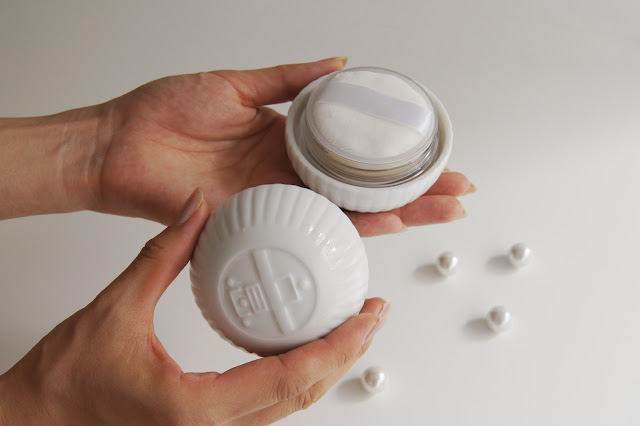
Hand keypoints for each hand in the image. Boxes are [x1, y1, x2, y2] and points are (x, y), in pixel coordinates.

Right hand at [0, 189, 388, 424]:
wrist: (33, 423)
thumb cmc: (62, 385)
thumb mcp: (114, 308)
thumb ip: (162, 254)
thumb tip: (197, 208)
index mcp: (196, 408)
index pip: (290, 377)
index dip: (337, 346)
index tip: (367, 318)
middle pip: (303, 395)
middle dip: (345, 354)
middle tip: (373, 316)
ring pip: (290, 405)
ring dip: (326, 367)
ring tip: (349, 328)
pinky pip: (267, 405)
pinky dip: (296, 376)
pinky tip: (302, 347)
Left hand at [95, 58, 471, 235]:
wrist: (119, 144)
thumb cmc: (166, 110)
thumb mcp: (237, 83)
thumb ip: (289, 78)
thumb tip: (340, 65)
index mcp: (286, 138)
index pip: (351, 151)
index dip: (392, 154)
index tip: (433, 153)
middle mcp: (288, 173)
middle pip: (360, 187)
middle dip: (412, 190)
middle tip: (455, 192)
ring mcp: (275, 197)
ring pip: (344, 212)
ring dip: (395, 212)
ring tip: (439, 211)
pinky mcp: (256, 216)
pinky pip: (305, 227)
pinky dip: (346, 229)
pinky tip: (383, 229)